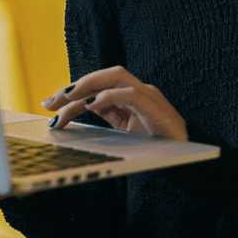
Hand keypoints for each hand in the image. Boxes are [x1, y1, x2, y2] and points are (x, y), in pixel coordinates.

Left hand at [42, 66, 187, 140]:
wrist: (188, 163)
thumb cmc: (155, 149)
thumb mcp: (123, 134)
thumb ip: (105, 119)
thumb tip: (70, 117)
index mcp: (130, 97)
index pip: (99, 86)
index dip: (73, 92)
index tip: (50, 105)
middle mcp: (140, 91)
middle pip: (106, 74)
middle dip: (76, 84)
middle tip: (51, 101)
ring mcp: (150, 96)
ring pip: (117, 76)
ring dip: (88, 85)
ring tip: (66, 98)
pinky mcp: (156, 108)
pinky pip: (131, 94)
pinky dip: (109, 96)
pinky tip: (91, 104)